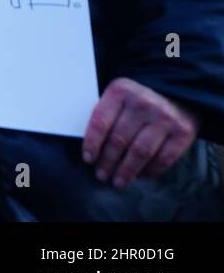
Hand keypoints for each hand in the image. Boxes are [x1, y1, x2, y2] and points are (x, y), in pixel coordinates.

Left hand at [82, 77, 200, 188]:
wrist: (177, 92)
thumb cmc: (138, 100)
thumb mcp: (118, 97)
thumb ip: (106, 115)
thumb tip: (91, 147)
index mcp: (121, 90)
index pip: (100, 121)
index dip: (92, 143)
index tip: (88, 159)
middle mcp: (143, 103)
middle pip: (119, 140)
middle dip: (108, 162)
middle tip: (102, 175)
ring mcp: (165, 118)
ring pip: (140, 152)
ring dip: (126, 171)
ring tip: (118, 182)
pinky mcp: (183, 132)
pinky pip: (163, 159)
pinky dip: (149, 171)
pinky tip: (139, 176)